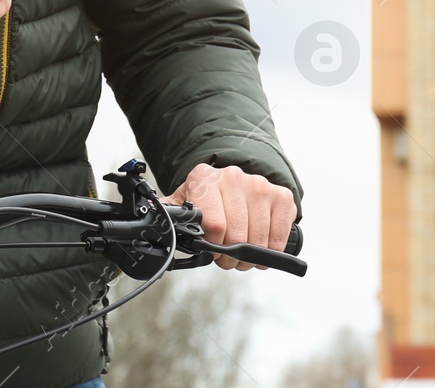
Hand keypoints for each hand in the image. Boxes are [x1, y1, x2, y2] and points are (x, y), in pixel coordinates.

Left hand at [166, 164, 295, 270]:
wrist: (233, 180)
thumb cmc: (207, 197)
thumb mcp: (185, 202)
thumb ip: (170, 213)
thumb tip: (152, 223)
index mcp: (205, 178)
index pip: (214, 225)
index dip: (212, 247)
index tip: (211, 251)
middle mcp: (234, 177)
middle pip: (237, 236)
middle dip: (230, 257)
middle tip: (226, 258)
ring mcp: (260, 186)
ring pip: (259, 240)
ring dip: (251, 257)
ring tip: (242, 252)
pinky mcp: (281, 196)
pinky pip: (280, 236)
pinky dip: (272, 250)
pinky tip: (262, 246)